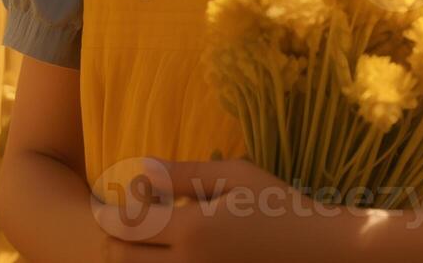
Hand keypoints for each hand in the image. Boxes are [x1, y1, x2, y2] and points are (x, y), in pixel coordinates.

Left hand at [92, 157, 304, 262]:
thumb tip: (143, 167)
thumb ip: (186, 173)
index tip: (110, 199)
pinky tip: (167, 249)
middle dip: (112, 236)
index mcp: (191, 230)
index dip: (108, 212)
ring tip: (144, 234)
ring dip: (131, 254)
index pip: (125, 226)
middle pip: (121, 257)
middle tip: (122, 218)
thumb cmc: (277, 204)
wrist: (314, 249)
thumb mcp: (235, 175)